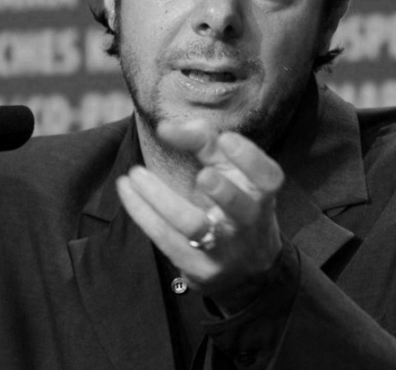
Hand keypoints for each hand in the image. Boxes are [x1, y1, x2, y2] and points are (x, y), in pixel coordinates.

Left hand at [116, 119, 283, 311]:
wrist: (246, 266)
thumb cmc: (233, 200)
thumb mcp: (228, 169)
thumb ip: (204, 141)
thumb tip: (166, 128)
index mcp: (263, 193)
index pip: (268, 177)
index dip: (250, 159)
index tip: (226, 139)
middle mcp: (250, 223)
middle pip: (242, 209)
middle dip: (225, 192)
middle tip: (204, 175)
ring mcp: (225, 249)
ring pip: (194, 225)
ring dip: (161, 198)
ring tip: (134, 174)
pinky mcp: (198, 267)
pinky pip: (166, 238)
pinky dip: (142, 213)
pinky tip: (127, 190)